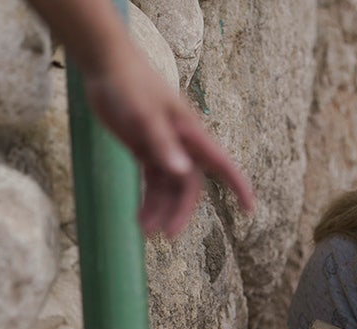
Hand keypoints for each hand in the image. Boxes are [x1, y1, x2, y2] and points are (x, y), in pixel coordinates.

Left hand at [81, 44, 254, 237]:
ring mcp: (164, 147)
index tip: (250, 209)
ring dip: (160, 209)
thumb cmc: (129, 85)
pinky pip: (153, 181)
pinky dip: (148, 200)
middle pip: (190, 186)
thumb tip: (181, 174)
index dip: (238, 186)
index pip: (222, 164)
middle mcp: (182, 144)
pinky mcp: (145, 148)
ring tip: (144, 230)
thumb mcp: (144, 116)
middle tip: (167, 235)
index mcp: (191, 134)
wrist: (106, 65)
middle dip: (181, 211)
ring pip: (170, 187)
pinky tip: (139, 218)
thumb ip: (162, 144)